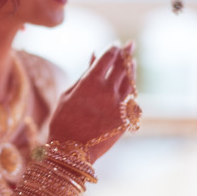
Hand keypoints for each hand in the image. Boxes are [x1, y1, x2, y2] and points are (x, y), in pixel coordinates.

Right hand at [49, 43, 136, 162]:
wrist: (72, 150)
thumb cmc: (63, 120)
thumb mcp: (69, 93)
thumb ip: (84, 73)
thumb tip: (94, 55)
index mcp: (91, 82)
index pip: (108, 58)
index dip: (112, 49)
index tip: (114, 45)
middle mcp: (109, 91)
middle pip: (122, 66)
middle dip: (126, 53)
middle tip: (129, 45)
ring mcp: (120, 105)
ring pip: (131, 81)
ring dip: (131, 69)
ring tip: (131, 62)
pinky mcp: (126, 118)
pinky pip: (133, 99)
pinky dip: (132, 88)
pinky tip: (130, 84)